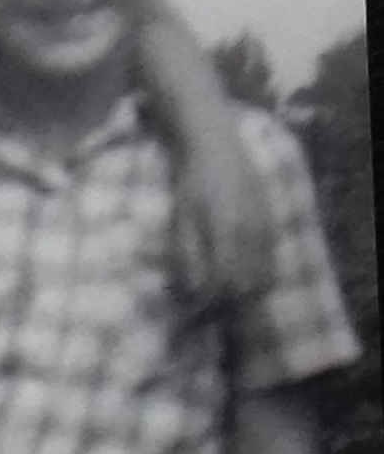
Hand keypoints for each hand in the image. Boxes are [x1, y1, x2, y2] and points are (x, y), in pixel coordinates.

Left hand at [174, 139, 274, 309]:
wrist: (218, 146)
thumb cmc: (193, 184)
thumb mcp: (181, 220)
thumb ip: (187, 256)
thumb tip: (194, 291)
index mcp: (228, 232)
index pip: (227, 284)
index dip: (212, 303)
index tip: (196, 307)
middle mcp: (253, 231)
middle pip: (251, 286)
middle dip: (231, 302)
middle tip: (209, 303)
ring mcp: (267, 225)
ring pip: (266, 275)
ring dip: (246, 290)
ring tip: (223, 289)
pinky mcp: (273, 221)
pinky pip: (271, 259)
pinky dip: (258, 273)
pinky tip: (239, 271)